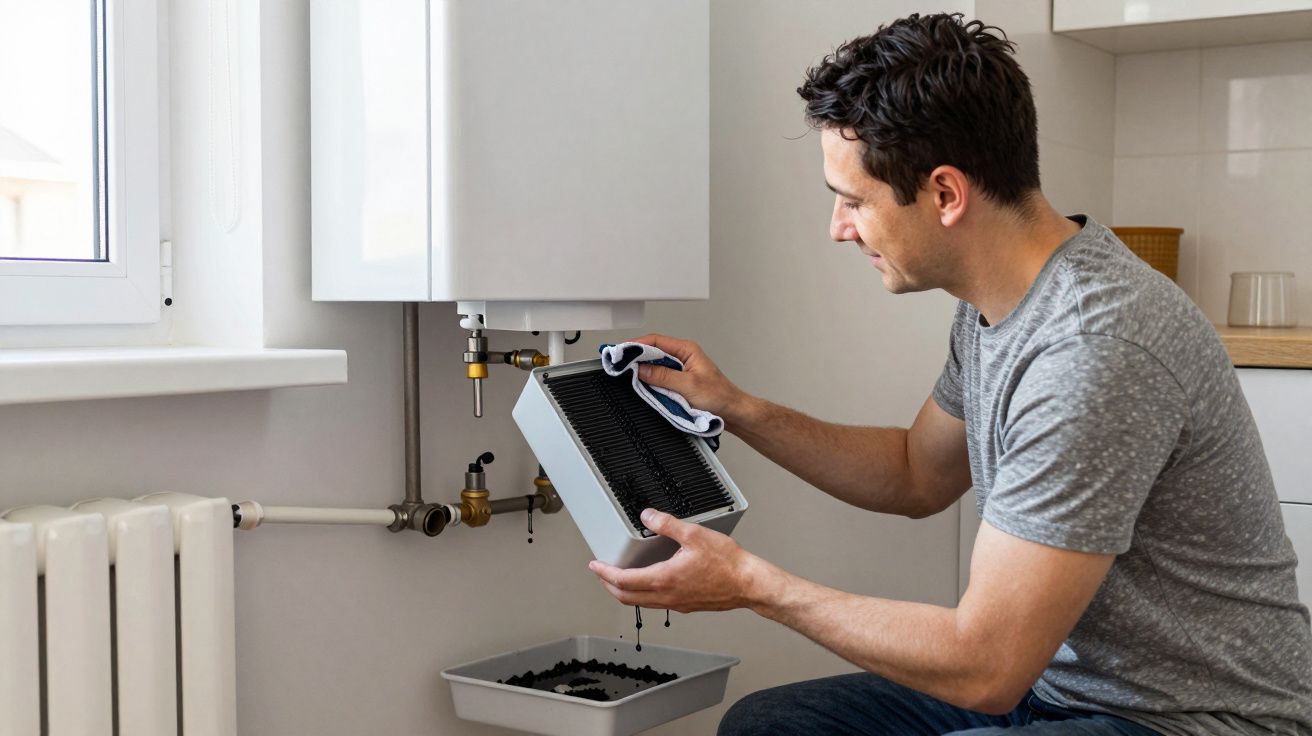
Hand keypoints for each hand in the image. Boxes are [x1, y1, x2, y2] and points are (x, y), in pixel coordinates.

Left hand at [588, 508, 766, 612]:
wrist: (749, 583)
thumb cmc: (727, 563)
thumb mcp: (694, 535)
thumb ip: (667, 525)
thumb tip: (647, 516)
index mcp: (664, 579)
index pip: (623, 581)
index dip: (604, 572)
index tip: (595, 565)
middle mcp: (667, 596)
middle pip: (626, 597)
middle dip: (609, 585)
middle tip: (601, 573)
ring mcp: (676, 603)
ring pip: (640, 603)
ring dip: (625, 592)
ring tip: (618, 578)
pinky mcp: (686, 605)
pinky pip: (656, 603)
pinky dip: (643, 595)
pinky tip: (649, 583)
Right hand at [629, 334, 749, 420]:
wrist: (733, 412)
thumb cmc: (720, 396)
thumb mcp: (687, 386)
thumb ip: (663, 376)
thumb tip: (641, 369)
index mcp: (687, 350)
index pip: (656, 341)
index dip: (636, 345)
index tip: (621, 352)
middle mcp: (683, 356)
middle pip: (653, 352)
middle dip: (636, 358)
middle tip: (620, 365)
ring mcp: (680, 369)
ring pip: (655, 366)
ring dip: (644, 371)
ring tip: (629, 375)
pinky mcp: (679, 382)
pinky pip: (660, 378)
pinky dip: (651, 382)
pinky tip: (644, 386)